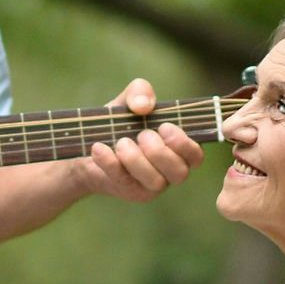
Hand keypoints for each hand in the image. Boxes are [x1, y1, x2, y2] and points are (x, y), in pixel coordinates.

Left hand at [74, 78, 203, 201]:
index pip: (195, 156)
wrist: (89, 144)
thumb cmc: (120, 122)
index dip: (184, 144)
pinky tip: (99, 147)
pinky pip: (124, 182)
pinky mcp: (129, 192)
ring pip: (155, 182)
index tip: (164, 127)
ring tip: (121, 142)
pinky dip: (110, 163)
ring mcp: (150, 186)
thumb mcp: (129, 101)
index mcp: (178, 150)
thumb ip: (140, 92)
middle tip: (142, 135)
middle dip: (160, 152)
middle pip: (180, 172)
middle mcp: (169, 171)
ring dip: (137, 159)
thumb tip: (143, 105)